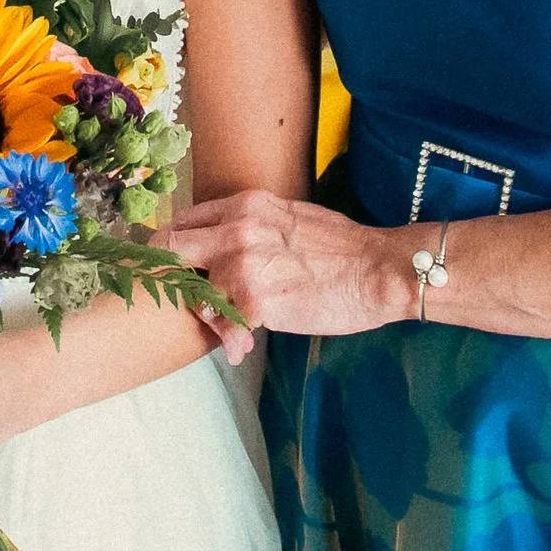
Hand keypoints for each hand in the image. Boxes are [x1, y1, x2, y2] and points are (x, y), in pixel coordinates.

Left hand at [167, 192, 408, 352]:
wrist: (379, 271)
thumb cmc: (343, 248)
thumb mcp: (288, 216)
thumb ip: (251, 224)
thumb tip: (225, 240)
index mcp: (244, 205)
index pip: (184, 221)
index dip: (174, 248)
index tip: (179, 268)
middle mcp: (236, 229)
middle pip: (171, 250)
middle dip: (172, 277)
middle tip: (186, 300)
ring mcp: (243, 265)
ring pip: (197, 294)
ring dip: (211, 316)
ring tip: (232, 330)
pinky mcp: (255, 302)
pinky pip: (225, 326)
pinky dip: (232, 340)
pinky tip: (244, 346)